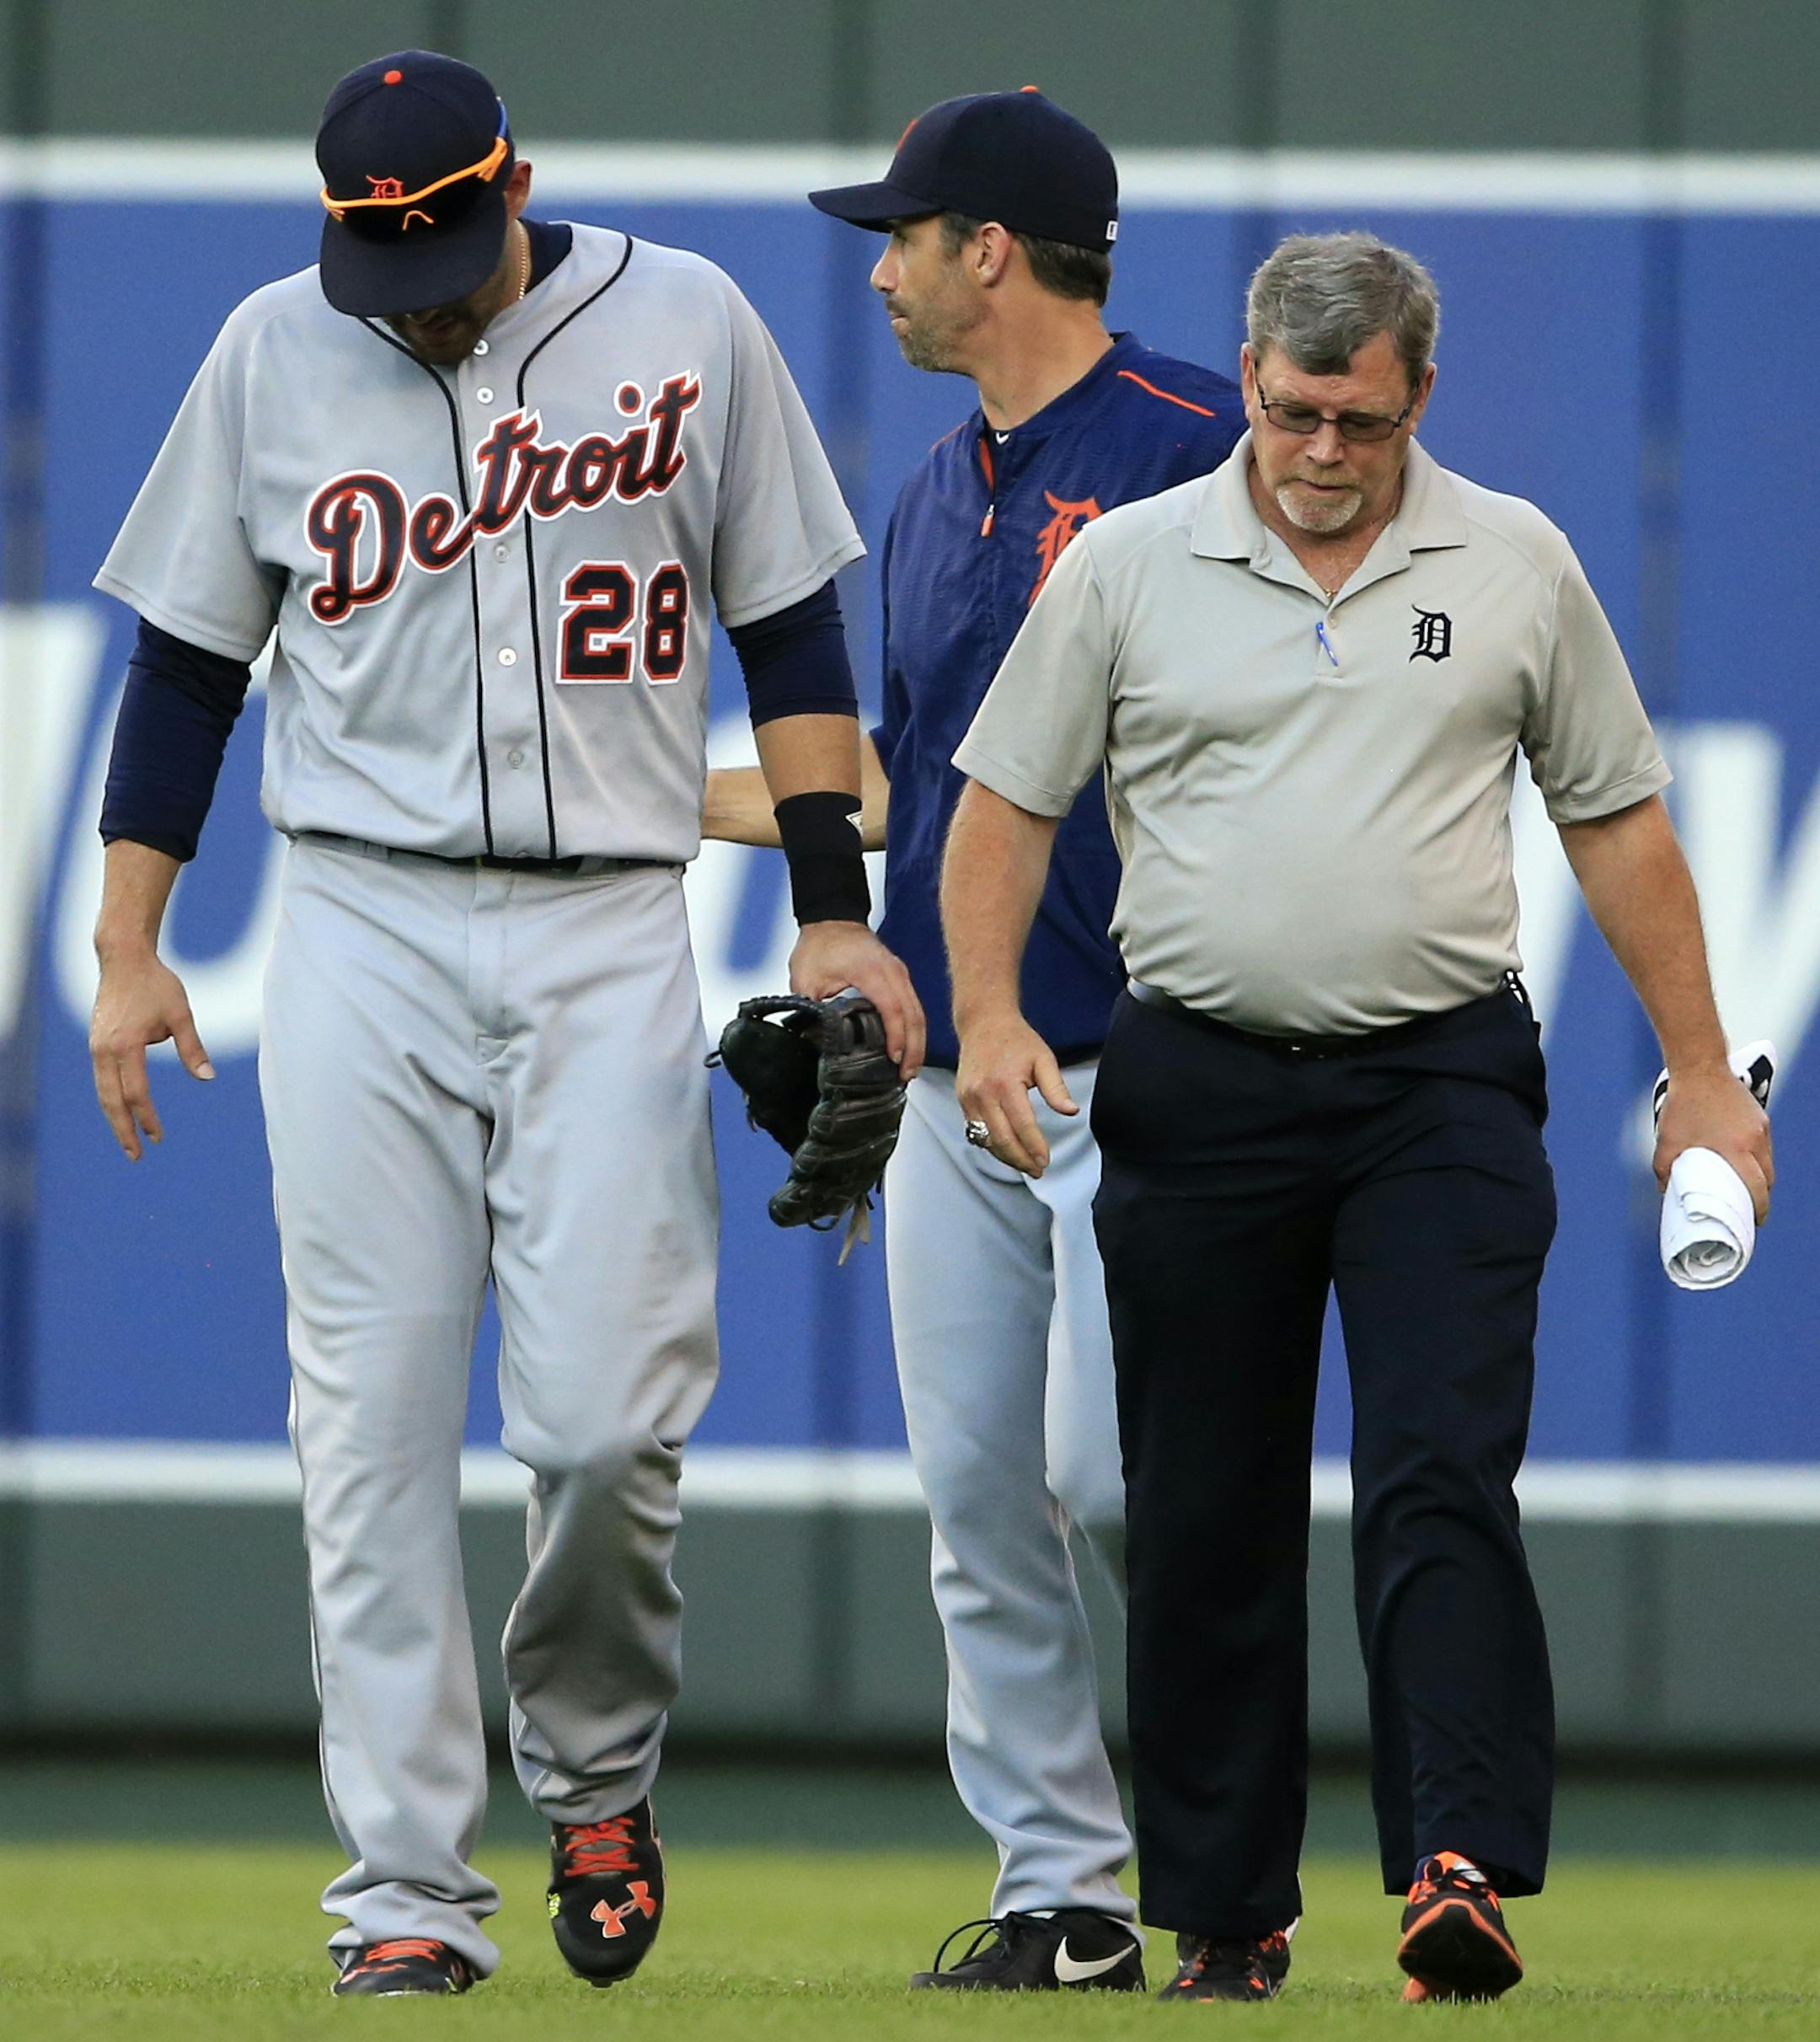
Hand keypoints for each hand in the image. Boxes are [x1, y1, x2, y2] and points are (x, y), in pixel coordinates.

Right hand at [89, 946, 214, 1159]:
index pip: (137, 1093)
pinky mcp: (96, 1043)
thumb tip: (207, 1078)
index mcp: (126, 1046)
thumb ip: (192, 1048)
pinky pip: (102, 1079)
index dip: (147, 1118)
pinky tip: (122, 1111)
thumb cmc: (156, 984)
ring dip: (115, 1118)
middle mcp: (104, 1050)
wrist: (124, 958)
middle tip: (135, 1156)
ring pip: (103, 1092)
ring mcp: (96, 1047)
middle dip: (123, 1130)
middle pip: (111, 1101)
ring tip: (128, 1140)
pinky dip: (111, 1099)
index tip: (158, 1136)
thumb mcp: (181, 1014)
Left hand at [789, 920, 924, 1079]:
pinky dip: (914, 1028)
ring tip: (910, 1068)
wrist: (831, 918)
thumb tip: (814, 1037)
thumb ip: (811, 1008)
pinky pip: (914, 1006)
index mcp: (871, 970)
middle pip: (914, 1014)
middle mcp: (892, 971)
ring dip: (917, 1041)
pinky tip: (909, 1046)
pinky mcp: (899, 977)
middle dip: (914, 1048)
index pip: (892, 1008)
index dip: (896, 1037)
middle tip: (907, 1074)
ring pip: (918, 1012)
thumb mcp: (806, 978)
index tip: (893, 1059)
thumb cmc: (820, 943)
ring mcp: (899, 973)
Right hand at [955, 1010, 1076, 1177]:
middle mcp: (982, 1094)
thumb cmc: (1016, 1039)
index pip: (1022, 1125)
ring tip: (1024, 1165)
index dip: (1035, 1147)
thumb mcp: (1044, 1059)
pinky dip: (990, 1145)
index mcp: (1005, 1084)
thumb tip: (1070, 1112)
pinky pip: (975, 1131)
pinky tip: (1006, 1151)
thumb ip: (1057, 1088)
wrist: (983, 1023)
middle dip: (1021, 1160)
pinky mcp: (962, 1100)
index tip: (1046, 1161)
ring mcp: (968, 1098)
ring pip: (986, 1140)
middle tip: (1037, 1170)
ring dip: (1005, 1157)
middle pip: (1002, 1139)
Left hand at [1655, 1061, 1773, 1222]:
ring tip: (1744, 1185)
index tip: (1755, 1221)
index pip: (1758, 1188)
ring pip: (1768, 1161)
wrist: (1699, 1067)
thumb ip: (1665, 1168)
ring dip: (1760, 1175)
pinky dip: (1757, 1156)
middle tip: (1748, 1207)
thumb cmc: (1682, 1104)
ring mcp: (1760, 1127)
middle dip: (1761, 1195)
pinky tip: (1742, 1159)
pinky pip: (1764, 1144)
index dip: (1759, 1208)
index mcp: (1736, 1149)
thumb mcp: (1667, 1140)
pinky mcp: (1759, 1116)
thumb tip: (1664, 1189)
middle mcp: (1754, 1139)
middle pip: (1768, 1178)